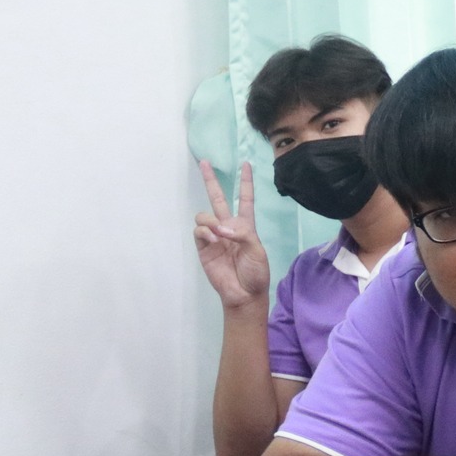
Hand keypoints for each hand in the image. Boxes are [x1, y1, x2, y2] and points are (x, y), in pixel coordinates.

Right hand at [194, 160, 271, 310]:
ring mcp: (214, 236)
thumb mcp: (257, 250)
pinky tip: (213, 240)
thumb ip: (242, 234)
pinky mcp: (203, 247)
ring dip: (209, 220)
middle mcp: (228, 227)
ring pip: (204, 215)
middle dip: (210, 180)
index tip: (246, 164)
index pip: (245, 199)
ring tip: (218, 233)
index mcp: (246, 226)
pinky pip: (198, 231)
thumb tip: (221, 228)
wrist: (244, 294)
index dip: (246, 182)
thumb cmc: (256, 272)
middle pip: (218, 198)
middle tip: (204, 161)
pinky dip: (204, 232)